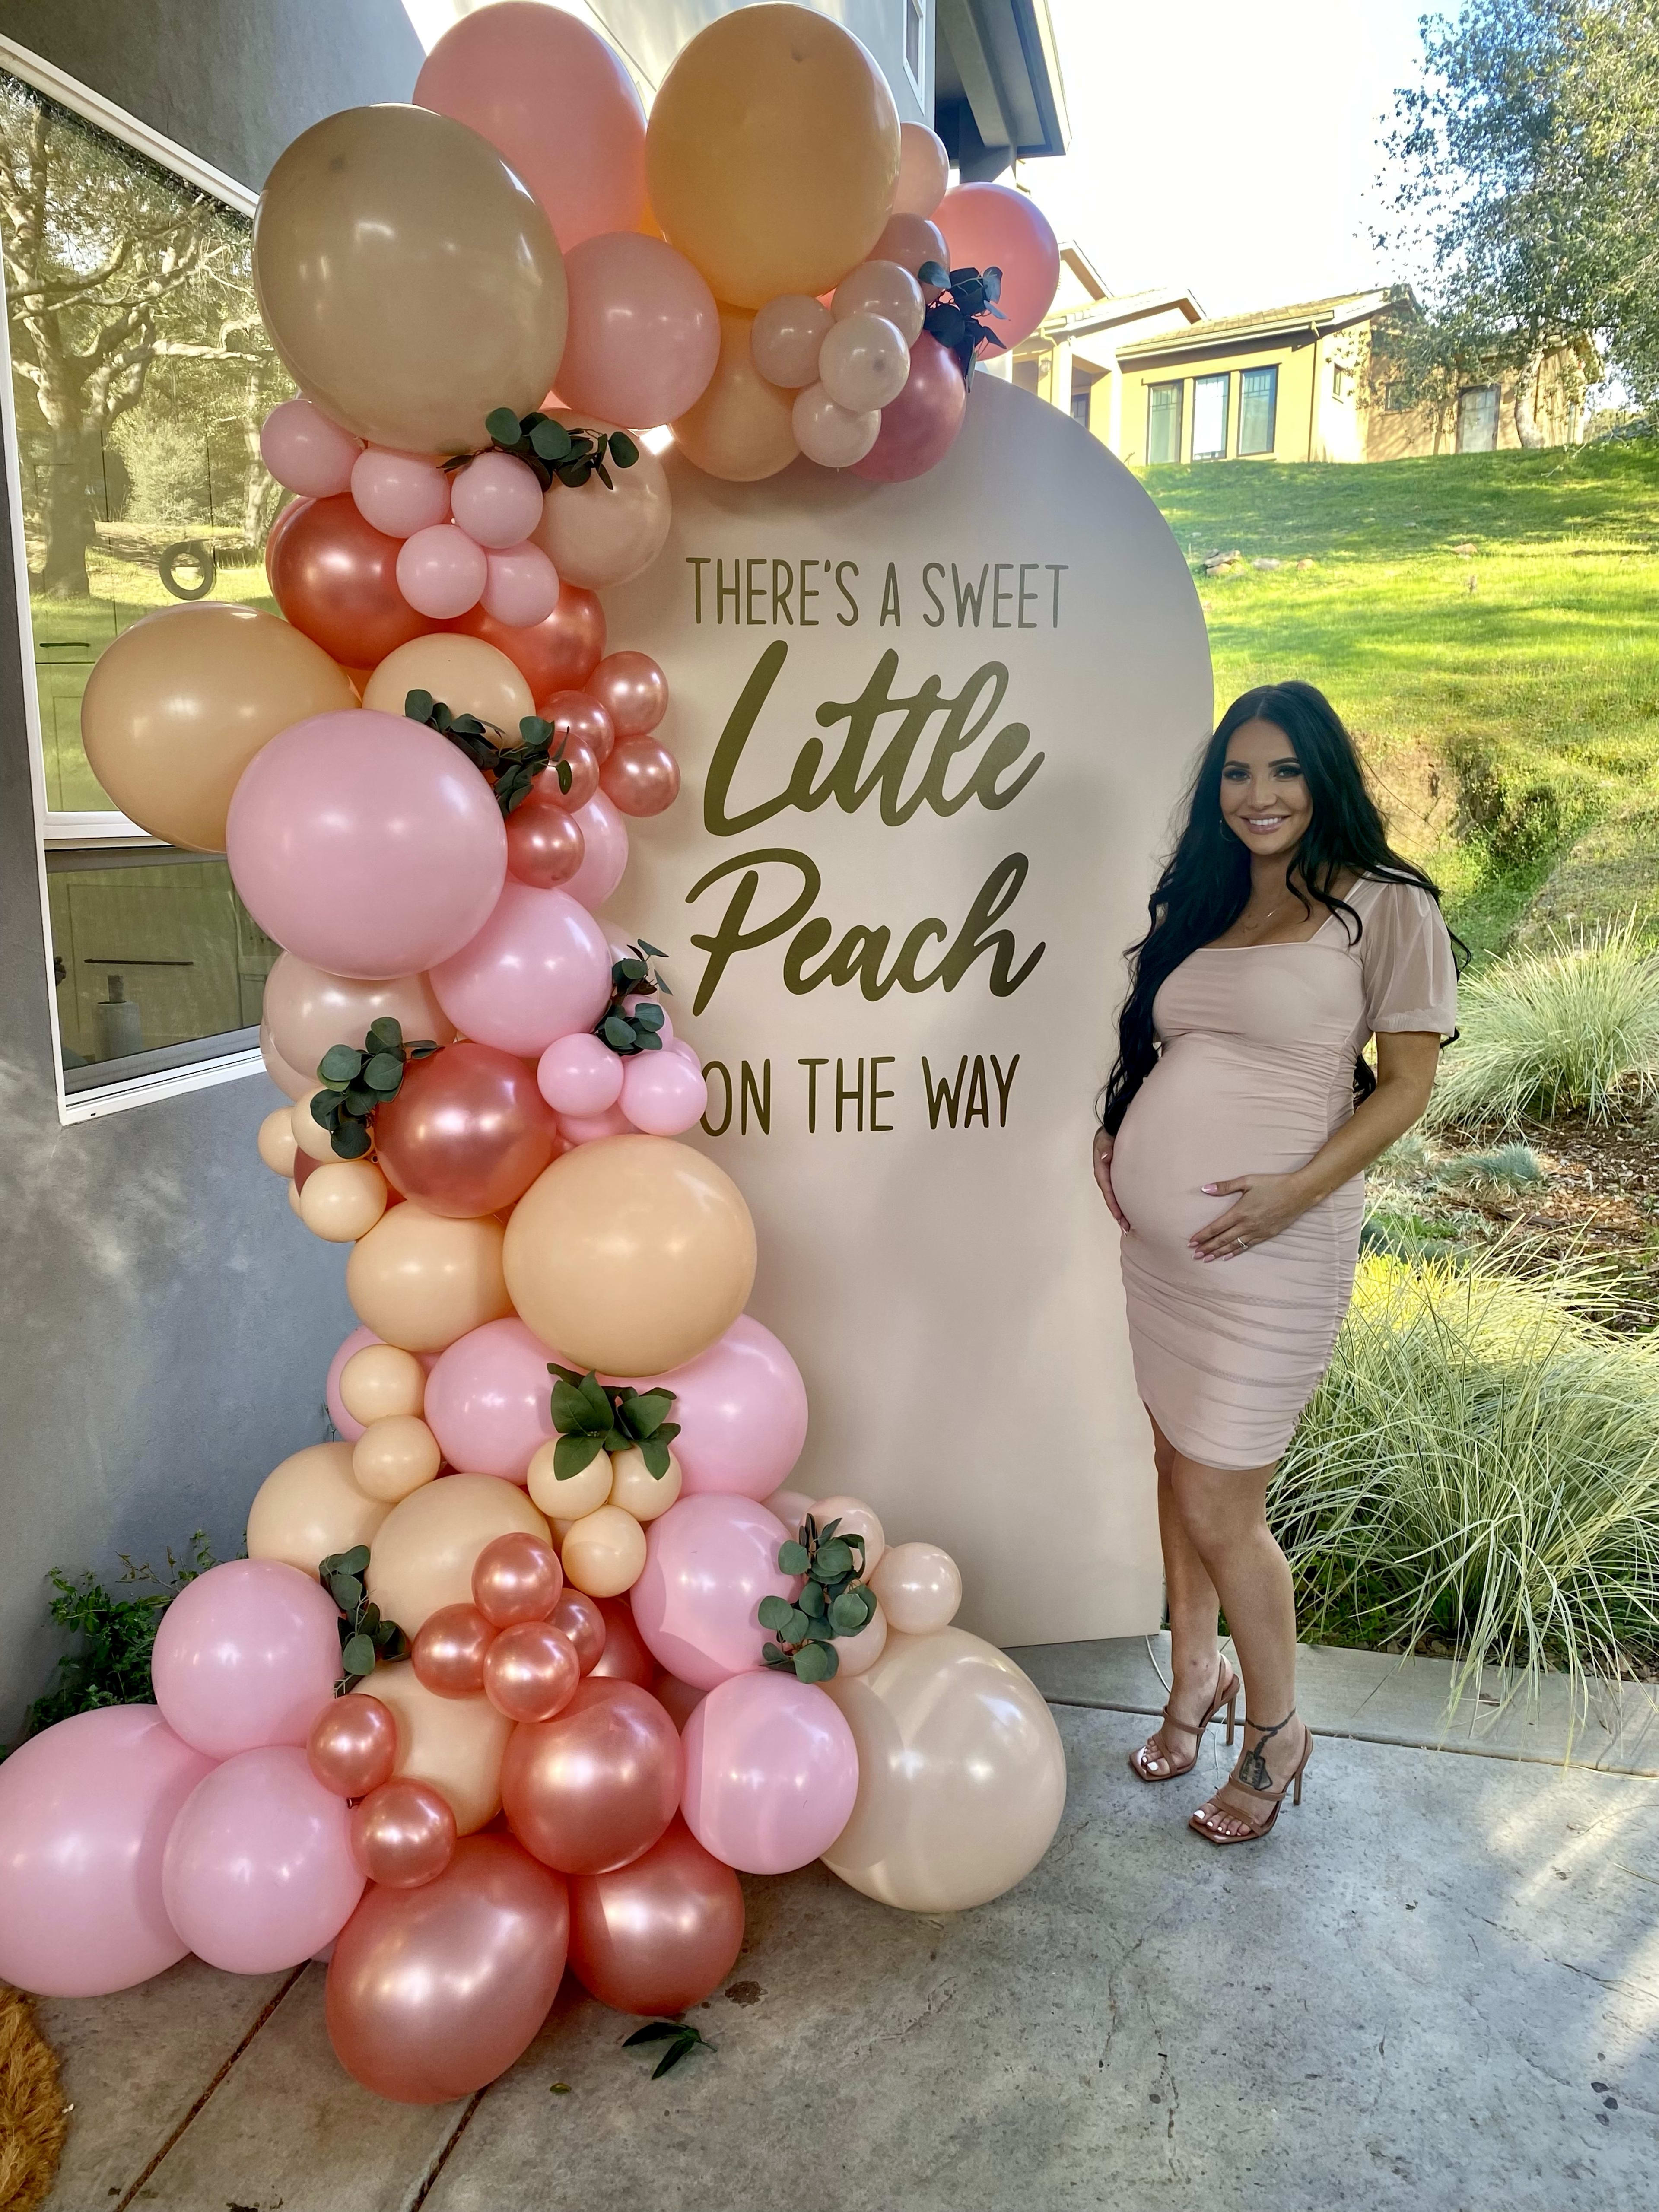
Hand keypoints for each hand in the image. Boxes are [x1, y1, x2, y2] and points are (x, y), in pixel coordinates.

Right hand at [1093, 1127, 1129, 1230]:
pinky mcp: (1119, 1176)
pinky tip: (1132, 1211)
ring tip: (1129, 1225)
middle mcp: (1105, 1175)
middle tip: (1127, 1227)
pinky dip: (1125, 1202)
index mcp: (1101, 1169)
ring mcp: (1112, 1177)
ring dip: (1121, 1210)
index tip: (1119, 1216)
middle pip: (1112, 1197)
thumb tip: (1104, 1157)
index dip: (1113, 1204)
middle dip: (1118, 1213)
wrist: (1113, 1129)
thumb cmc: (1109, 1134)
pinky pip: (1121, 1191)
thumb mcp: (1103, 1138)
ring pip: (1117, 1196)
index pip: (1107, 1189)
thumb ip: (1104, 1147)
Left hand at [1190, 1171, 1315, 1260]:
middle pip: (1222, 1239)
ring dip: (1218, 1253)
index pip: (1216, 1227)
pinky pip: (1247, 1247)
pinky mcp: (1266, 1235)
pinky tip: (1226, 1256)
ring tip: (1206, 1259)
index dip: (1202, 1236)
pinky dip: (1235, 1252)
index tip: (1191, 1242)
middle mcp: (1246, 1225)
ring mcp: (1257, 1232)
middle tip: (1194, 1255)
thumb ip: (1225, 1186)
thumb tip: (1204, 1188)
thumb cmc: (1272, 1184)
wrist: (1299, 1193)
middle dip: (1207, 1248)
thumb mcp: (1247, 1181)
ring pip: (1233, 1245)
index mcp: (1239, 1212)